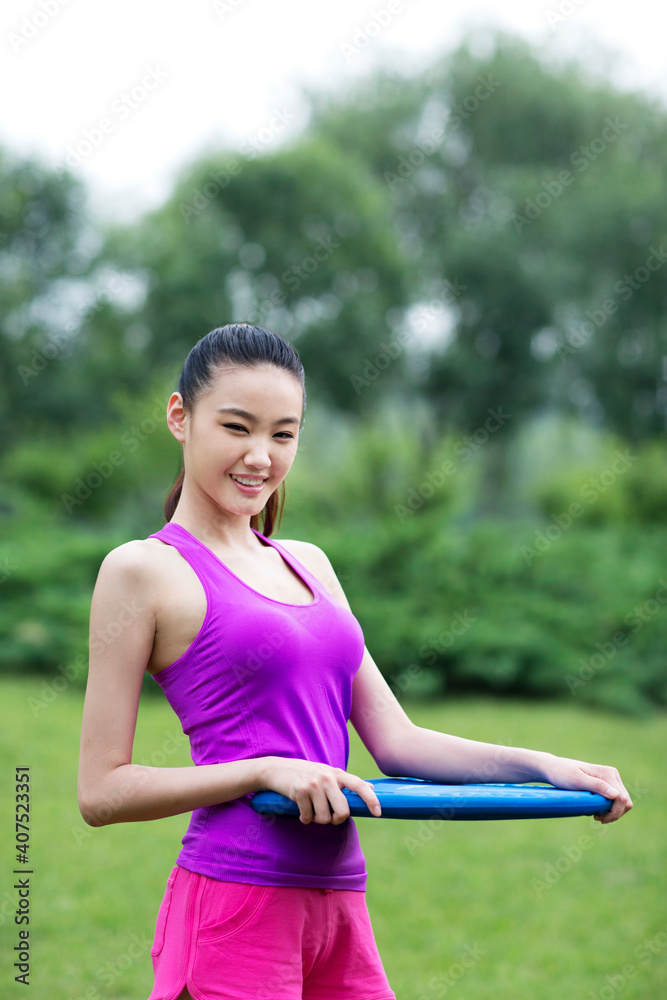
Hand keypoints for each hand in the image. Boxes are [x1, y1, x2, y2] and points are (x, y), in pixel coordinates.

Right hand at [258, 756, 381, 824]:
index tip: (378, 813)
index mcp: (337, 773)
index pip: (359, 785)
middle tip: (329, 817)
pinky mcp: (300, 792)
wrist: (277, 769)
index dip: (371, 800)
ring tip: (312, 809)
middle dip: (336, 820)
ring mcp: (314, 784)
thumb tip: (371, 788)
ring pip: (324, 818)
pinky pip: (308, 817)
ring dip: (317, 819)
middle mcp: (327, 777)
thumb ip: (346, 781)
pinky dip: (305, 818)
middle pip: (343, 811)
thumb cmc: (306, 773)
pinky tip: (301, 810)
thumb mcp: (327, 773)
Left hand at [540, 753, 632, 823]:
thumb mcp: (577, 781)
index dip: (614, 813)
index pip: (622, 799)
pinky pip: (616, 801)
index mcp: (608, 774)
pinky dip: (609, 809)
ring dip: (612, 812)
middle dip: (614, 814)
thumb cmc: (562, 774)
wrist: (553, 768)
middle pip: (625, 802)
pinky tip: (596, 810)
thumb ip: (597, 786)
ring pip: (623, 802)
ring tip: (595, 815)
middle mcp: (612, 775)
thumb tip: (616, 795)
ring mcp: (611, 779)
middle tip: (596, 818)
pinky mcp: (607, 784)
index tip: (598, 819)